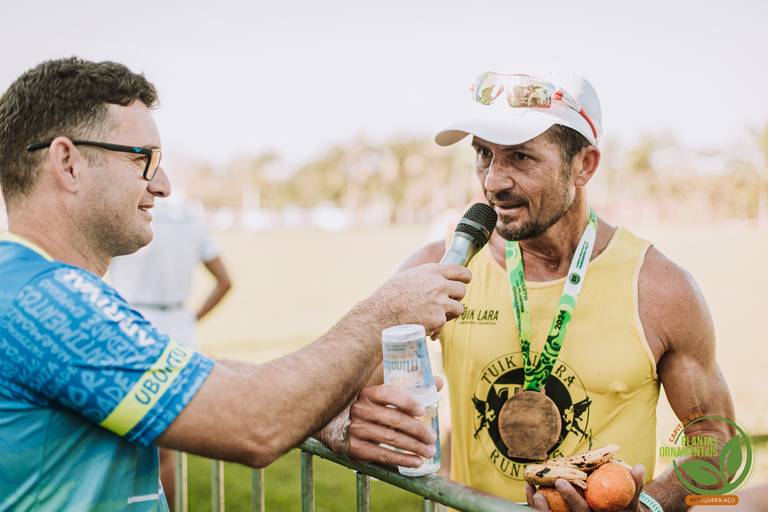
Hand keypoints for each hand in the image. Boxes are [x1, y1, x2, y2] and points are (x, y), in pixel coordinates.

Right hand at [342, 377, 443, 467]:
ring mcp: (356, 429)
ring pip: (391, 438)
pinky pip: (383, 455)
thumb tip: (439, 382)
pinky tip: (416, 461)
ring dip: (414, 446)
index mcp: (368, 393)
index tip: (422, 410)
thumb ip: (412, 388)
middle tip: (432, 437)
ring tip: (429, 451)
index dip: (406, 401)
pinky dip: (402, 460)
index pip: (388, 394)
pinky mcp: (355, 448)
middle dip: (417, 429)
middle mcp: (359, 410)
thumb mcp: (387, 396)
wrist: (341, 428)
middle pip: (394, 420)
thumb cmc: (373, 410)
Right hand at [373, 263, 469, 334]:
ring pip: (459, 308)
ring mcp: (440, 303)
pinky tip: (425, 328)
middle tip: (447, 303)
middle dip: (456, 297)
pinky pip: (445, 324)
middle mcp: (439, 285)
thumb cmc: (389, 297)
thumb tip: (436, 280)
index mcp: (431, 271)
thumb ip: (425, 278)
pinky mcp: (439, 319)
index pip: (460, 270)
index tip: (465, 281)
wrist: (380, 316)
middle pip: (462, 290)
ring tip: (435, 317)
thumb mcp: (408, 278)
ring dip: (450, 313)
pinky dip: (437, 328)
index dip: (465, 277)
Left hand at [525, 464, 644, 510]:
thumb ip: (634, 485)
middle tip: (537, 490)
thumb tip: (639, 467)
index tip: (561, 481)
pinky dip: (536, 505)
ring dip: (538, 508)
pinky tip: (529, 490)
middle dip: (548, 507)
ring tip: (531, 490)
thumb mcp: (631, 500)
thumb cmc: (624, 508)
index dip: (571, 498)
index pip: (582, 511)